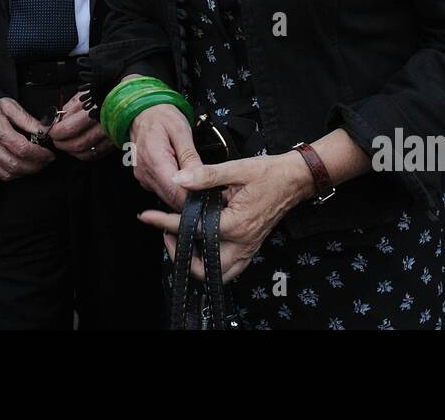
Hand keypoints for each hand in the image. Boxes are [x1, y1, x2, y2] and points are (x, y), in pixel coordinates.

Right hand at [0, 97, 54, 180]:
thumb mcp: (9, 105)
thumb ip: (28, 120)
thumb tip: (45, 131)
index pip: (22, 148)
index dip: (39, 154)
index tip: (49, 154)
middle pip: (16, 164)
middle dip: (35, 166)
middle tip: (45, 161)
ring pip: (8, 173)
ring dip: (26, 172)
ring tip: (36, 164)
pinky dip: (14, 173)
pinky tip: (22, 166)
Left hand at [49, 92, 115, 160]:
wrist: (128, 95)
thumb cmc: (105, 91)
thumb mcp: (85, 93)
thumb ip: (70, 107)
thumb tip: (57, 120)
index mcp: (94, 109)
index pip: (69, 128)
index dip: (56, 132)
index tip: (51, 130)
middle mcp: (104, 124)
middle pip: (77, 143)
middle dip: (61, 143)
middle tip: (55, 139)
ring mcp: (110, 135)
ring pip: (86, 151)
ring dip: (71, 150)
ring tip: (64, 144)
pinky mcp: (115, 142)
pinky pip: (96, 154)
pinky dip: (84, 154)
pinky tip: (78, 148)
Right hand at [127, 102, 200, 210]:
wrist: (142, 111)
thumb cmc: (161, 116)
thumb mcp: (181, 130)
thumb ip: (189, 156)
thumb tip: (198, 177)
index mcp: (154, 159)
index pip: (175, 191)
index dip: (193, 196)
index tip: (208, 194)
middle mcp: (145, 172)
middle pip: (170, 198)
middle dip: (190, 197)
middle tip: (206, 186)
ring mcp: (143, 177)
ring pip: (166, 196)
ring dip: (182, 192)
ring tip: (194, 177)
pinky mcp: (144, 178)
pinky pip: (161, 190)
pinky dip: (174, 187)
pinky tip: (182, 176)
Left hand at [139, 152, 315, 283]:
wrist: (295, 179)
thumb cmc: (269, 173)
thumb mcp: (236, 169)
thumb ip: (206, 175)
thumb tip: (178, 179)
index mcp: (236, 224)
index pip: (193, 230)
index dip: (165, 222)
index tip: (148, 217)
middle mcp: (242, 243)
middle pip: (204, 268)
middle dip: (180, 255)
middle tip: (168, 234)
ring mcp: (248, 249)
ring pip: (218, 275)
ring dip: (197, 265)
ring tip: (183, 241)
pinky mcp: (251, 248)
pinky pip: (229, 268)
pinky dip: (212, 264)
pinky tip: (202, 244)